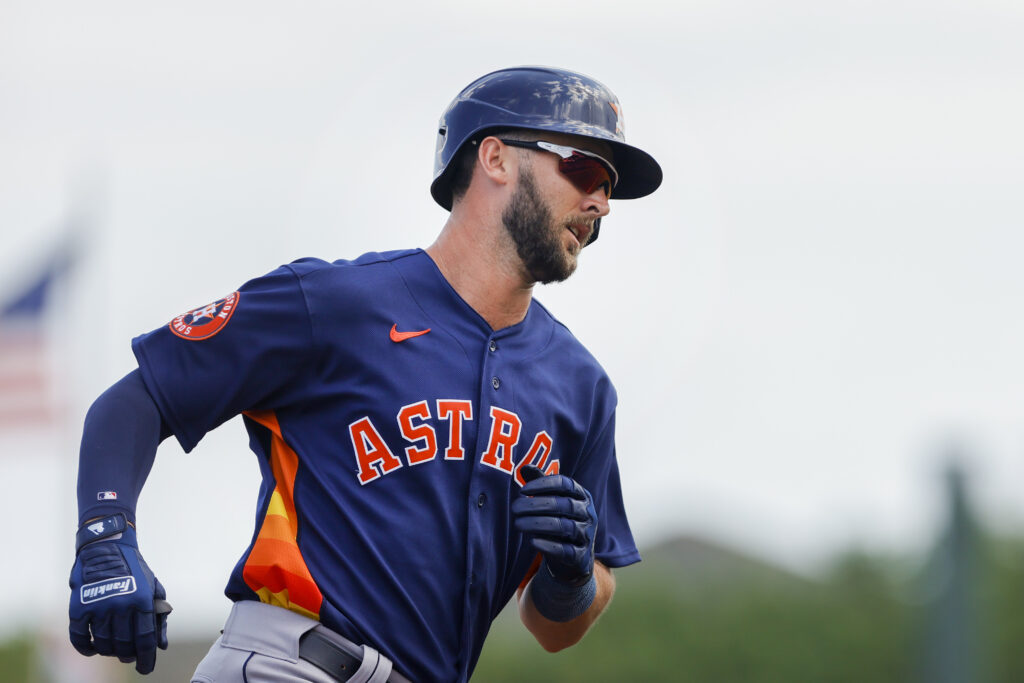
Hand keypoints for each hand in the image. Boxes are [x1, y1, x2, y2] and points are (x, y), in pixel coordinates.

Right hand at [68, 514, 170, 674]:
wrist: (107, 546)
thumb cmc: (134, 569)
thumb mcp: (153, 588)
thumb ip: (158, 616)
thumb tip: (161, 646)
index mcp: (142, 600)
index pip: (145, 639)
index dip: (146, 658)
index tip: (146, 669)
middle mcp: (121, 604)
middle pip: (124, 644)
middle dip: (128, 656)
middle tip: (129, 657)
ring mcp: (98, 606)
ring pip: (103, 643)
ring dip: (109, 652)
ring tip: (114, 650)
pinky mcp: (79, 606)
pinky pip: (79, 637)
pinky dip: (85, 648)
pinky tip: (92, 649)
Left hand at [512, 466, 597, 585]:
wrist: (574, 558)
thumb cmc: (560, 521)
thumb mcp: (554, 501)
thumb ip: (541, 484)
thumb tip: (524, 468)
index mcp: (581, 496)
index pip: (565, 484)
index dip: (544, 484)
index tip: (522, 490)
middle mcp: (588, 513)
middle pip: (563, 505)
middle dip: (536, 505)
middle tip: (514, 508)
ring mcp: (587, 535)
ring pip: (564, 527)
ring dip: (538, 524)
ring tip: (517, 524)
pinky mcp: (581, 556)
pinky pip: (566, 550)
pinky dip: (549, 546)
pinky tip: (532, 541)